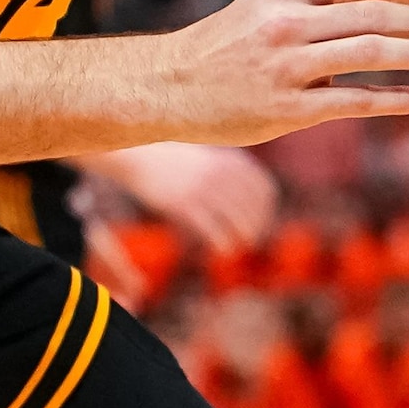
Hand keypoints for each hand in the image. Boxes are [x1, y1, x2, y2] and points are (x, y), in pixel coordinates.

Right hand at [85, 140, 277, 252]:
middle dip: (256, 228)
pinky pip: (212, 229)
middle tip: (251, 240)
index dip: (267, 209)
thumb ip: (231, 171)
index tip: (263, 222)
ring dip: (242, 239)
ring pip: (237, 221)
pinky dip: (222, 243)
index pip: (264, 189)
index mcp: (230, 160)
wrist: (141, 157)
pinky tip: (222, 250)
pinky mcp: (183, 204)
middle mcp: (220, 174)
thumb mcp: (209, 158)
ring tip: (237, 249)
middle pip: (253, 208)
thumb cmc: (176, 161)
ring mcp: (201, 189)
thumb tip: (256, 196)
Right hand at [163, 0, 408, 144]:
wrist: (169, 84)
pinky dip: (395, 99)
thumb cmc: (227, 43)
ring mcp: (287, 67)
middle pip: (376, 15)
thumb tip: (384, 3)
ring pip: (371, 54)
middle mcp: (289, 22)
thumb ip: (318, 1)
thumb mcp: (267, 4)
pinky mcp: (286, 110)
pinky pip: (355, 102)